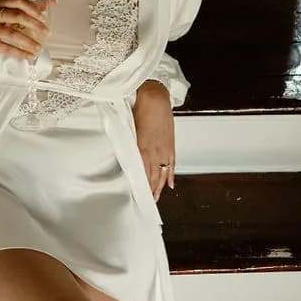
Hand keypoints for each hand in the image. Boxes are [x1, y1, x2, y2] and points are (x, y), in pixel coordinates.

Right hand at [0, 0, 55, 65]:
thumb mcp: (8, 14)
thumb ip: (30, 7)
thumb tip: (52, 1)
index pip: (18, 1)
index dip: (33, 8)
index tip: (44, 18)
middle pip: (16, 15)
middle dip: (34, 24)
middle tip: (46, 32)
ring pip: (11, 33)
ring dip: (28, 41)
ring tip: (39, 48)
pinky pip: (5, 48)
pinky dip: (19, 53)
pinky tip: (29, 56)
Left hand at [134, 80, 174, 199]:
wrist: (155, 97)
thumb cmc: (139, 110)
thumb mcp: (130, 129)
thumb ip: (129, 145)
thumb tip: (128, 158)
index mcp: (141, 148)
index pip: (142, 173)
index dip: (141, 186)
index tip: (138, 197)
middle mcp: (154, 151)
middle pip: (153, 176)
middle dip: (151, 191)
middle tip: (148, 203)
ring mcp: (164, 148)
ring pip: (163, 173)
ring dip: (160, 187)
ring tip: (157, 198)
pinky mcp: (170, 144)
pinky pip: (171, 163)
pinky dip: (171, 174)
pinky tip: (170, 184)